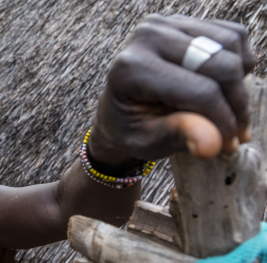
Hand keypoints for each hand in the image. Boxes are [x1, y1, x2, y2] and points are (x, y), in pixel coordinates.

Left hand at [89, 14, 255, 170]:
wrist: (119, 108)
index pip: (199, 91)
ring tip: (227, 111)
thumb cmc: (131, 129)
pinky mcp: (182, 21)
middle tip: (237, 132)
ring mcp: (166, 24)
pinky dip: (238, 62)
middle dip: (236, 104)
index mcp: (131, 69)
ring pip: (231, 46)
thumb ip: (178, 137)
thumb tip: (214, 145)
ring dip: (239, 83)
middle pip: (221, 66)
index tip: (229, 144)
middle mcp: (147, 37)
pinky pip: (231, 35)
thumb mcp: (147, 142)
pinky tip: (223, 88)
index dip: (223, 121)